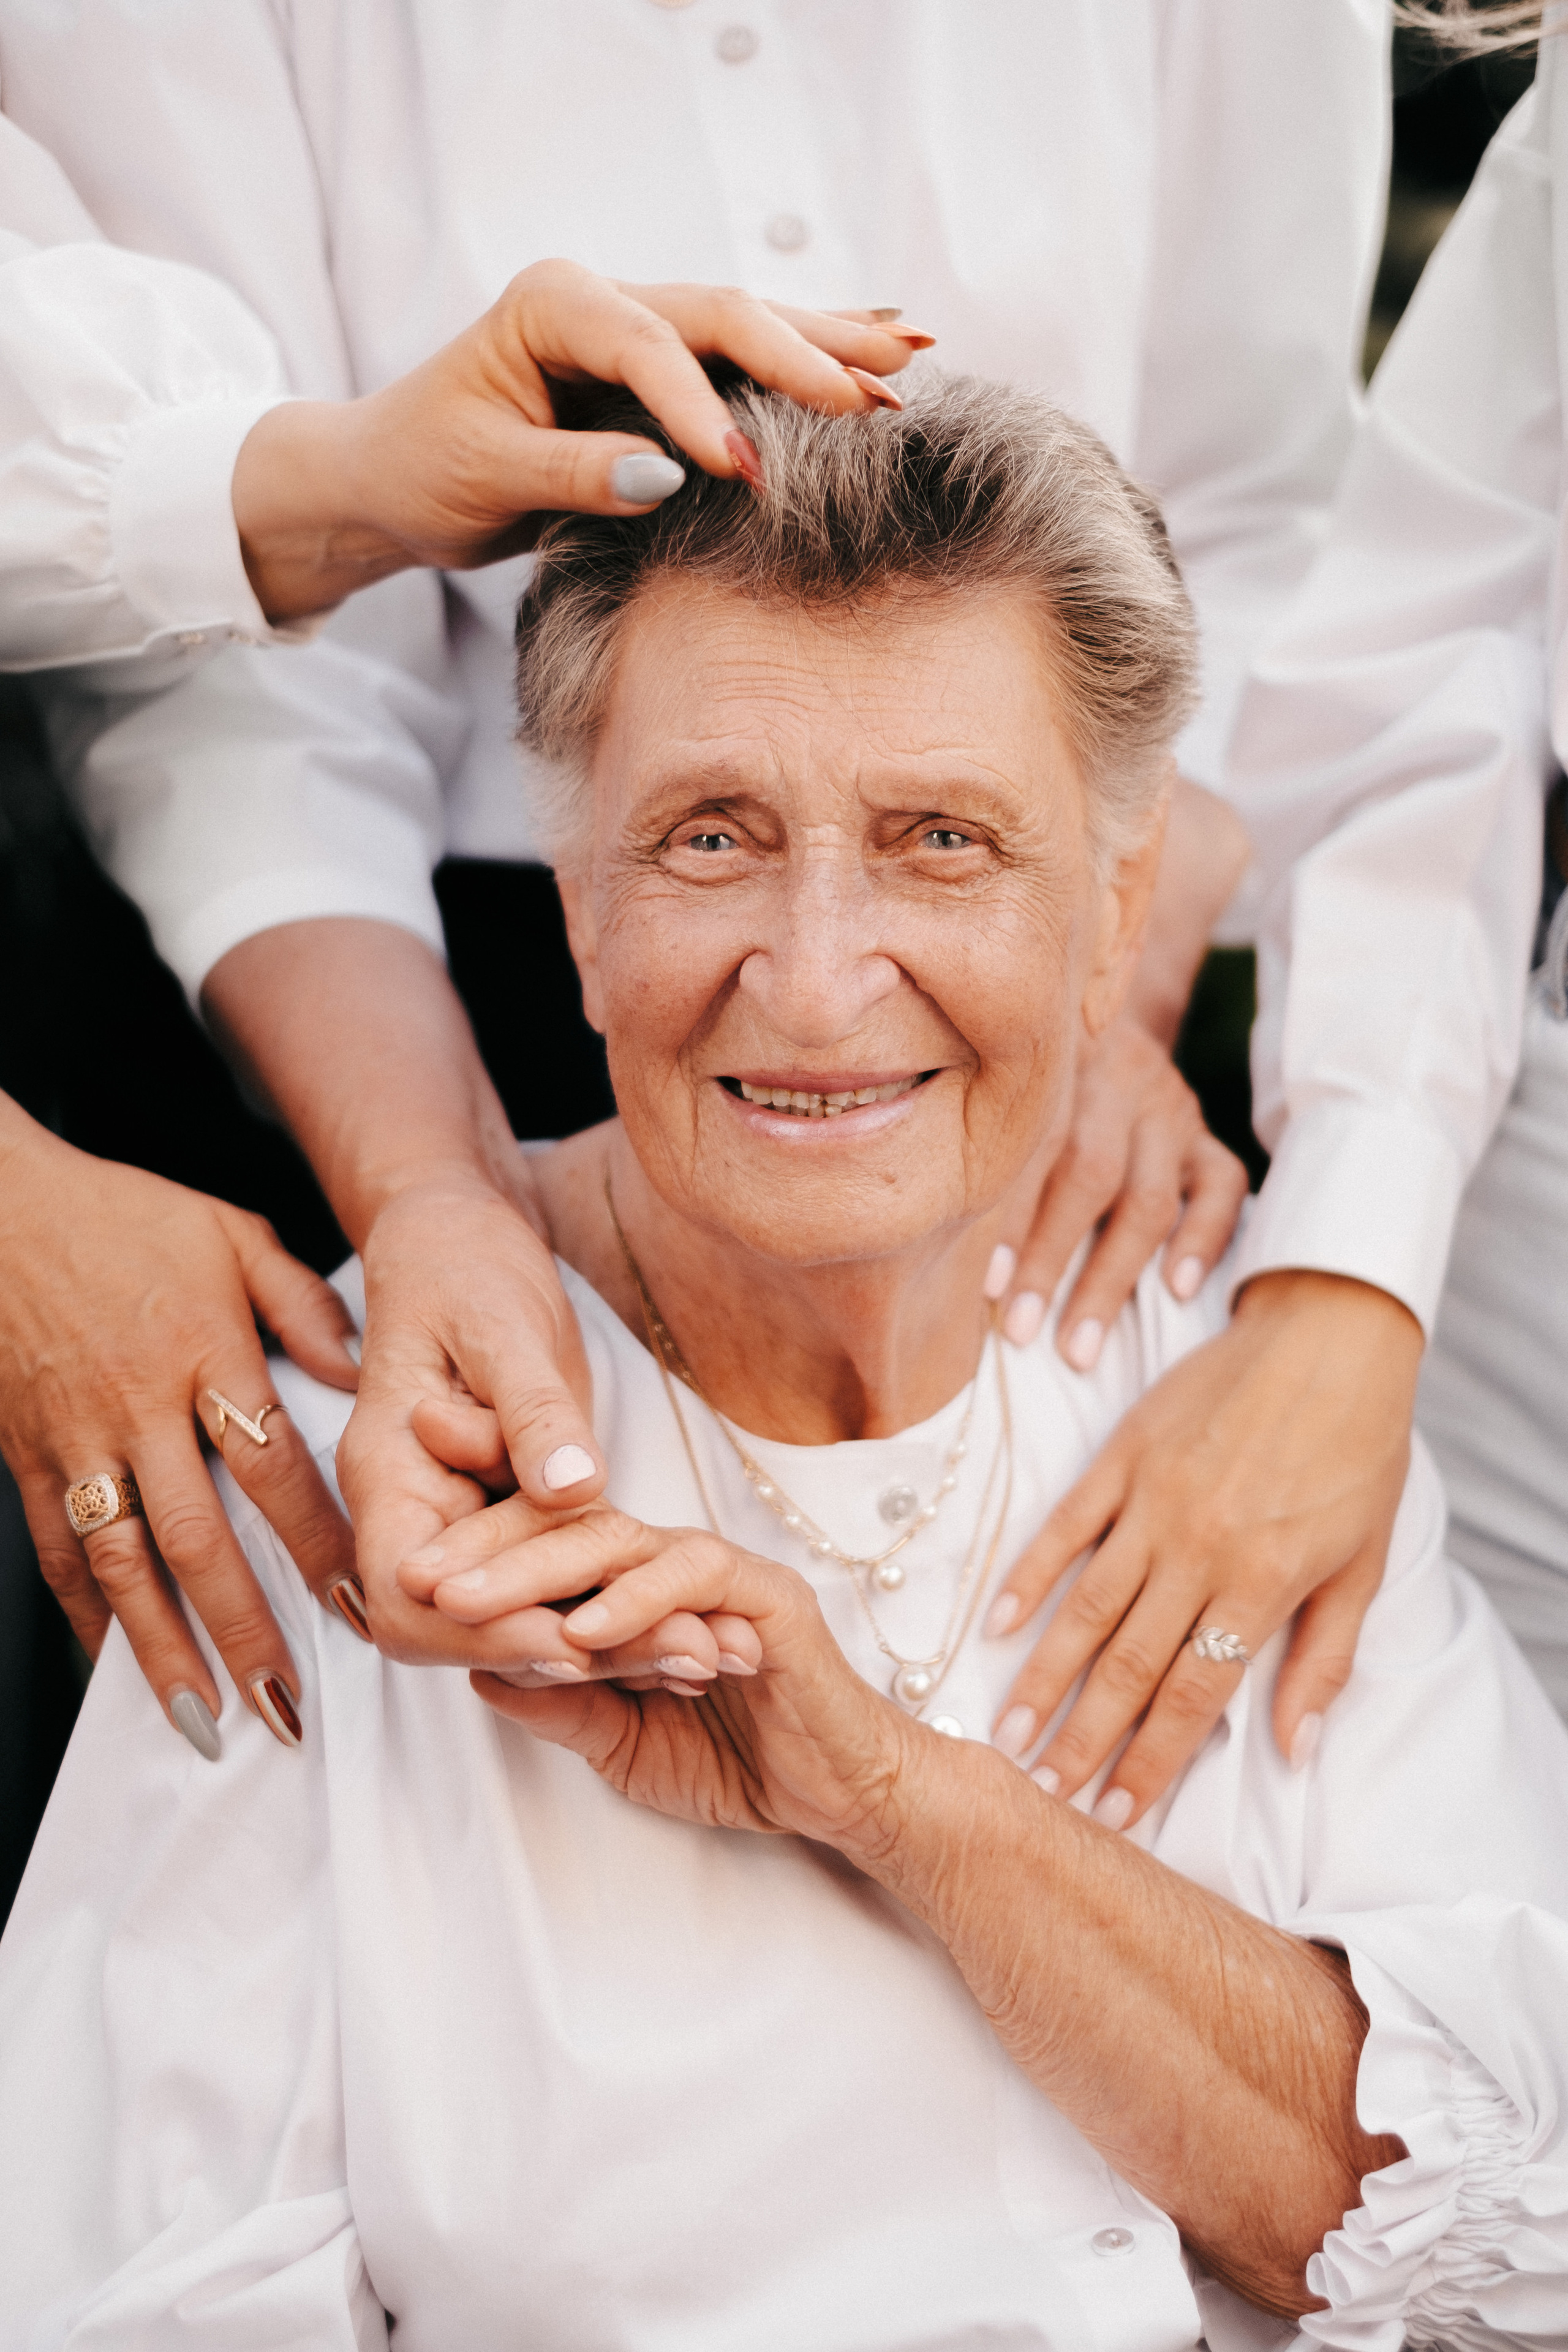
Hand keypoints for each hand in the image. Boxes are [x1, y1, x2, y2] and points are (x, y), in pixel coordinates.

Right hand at [0, 1101, 360, 1748]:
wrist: (1, 1203)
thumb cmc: (125, 1214)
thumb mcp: (232, 1233)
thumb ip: (302, 1305)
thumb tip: (360, 1377)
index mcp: (206, 1355)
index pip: (273, 1470)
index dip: (318, 1543)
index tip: (361, 1604)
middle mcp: (141, 1408)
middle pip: (198, 1540)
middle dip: (244, 1630)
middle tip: (286, 1704)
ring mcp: (78, 1438)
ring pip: (123, 1565)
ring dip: (164, 1649)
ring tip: (205, 1720)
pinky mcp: (28, 1453)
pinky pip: (59, 1550)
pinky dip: (87, 1616)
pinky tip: (117, 1667)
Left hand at [233, 263, 930, 618]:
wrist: (394, 472)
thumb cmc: (427, 470)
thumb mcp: (485, 479)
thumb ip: (576, 476)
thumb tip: (669, 475)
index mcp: (552, 304)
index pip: (650, 345)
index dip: (703, 407)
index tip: (747, 473)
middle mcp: (602, 298)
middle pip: (724, 312)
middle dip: (805, 354)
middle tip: (880, 396)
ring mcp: (635, 325)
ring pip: (749, 324)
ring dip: (830, 345)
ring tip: (911, 359)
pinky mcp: (656, 367)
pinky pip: (744, 355)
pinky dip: (809, 354)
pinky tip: (878, 346)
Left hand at [439, 1504, 903, 1856]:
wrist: (844, 1795)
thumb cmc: (738, 1763)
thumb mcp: (621, 1743)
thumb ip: (558, 1703)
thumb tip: (472, 1671)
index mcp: (635, 1587)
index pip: (548, 1544)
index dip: (475, 1550)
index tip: (399, 1576)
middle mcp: (673, 1564)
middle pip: (568, 1525)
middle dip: (485, 1545)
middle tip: (416, 1573)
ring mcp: (722, 1573)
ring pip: (620, 1538)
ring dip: (537, 1567)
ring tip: (469, 1599)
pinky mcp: (769, 1598)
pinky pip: (695, 1577)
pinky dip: (635, 1601)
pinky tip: (583, 1630)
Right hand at [985, 1271, 1423, 1824]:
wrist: (1331, 1337)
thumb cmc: (1358, 1451)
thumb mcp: (1364, 1565)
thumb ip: (1323, 1661)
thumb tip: (1295, 1750)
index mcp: (1261, 1582)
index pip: (1192, 1696)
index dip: (1151, 1763)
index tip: (1115, 1814)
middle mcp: (1199, 1550)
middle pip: (1128, 1665)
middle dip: (1084, 1740)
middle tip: (1043, 1793)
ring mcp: (1153, 1501)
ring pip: (1087, 1607)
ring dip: (1044, 1677)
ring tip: (1007, 1735)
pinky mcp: (1123, 1456)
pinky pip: (1065, 1527)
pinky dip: (1029, 1576)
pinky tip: (1000, 1623)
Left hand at [990, 1011, 1248, 1365]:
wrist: (1103, 1012)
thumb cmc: (1023, 1083)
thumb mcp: (1000, 1087)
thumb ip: (982, 1146)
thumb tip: (931, 1250)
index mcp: (1053, 1062)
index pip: (1035, 1144)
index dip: (1011, 1219)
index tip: (987, 1287)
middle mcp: (1118, 1076)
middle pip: (1091, 1173)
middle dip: (1052, 1260)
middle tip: (1020, 1331)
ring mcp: (1170, 1106)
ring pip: (1148, 1196)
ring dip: (1110, 1277)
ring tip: (1078, 1346)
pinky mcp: (1207, 1135)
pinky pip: (1223, 1186)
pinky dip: (1203, 1240)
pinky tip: (1177, 1292)